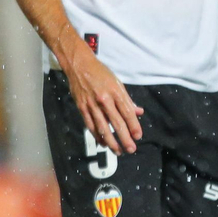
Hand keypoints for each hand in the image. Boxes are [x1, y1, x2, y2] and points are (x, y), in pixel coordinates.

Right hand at [61, 40, 142, 154]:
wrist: (79, 65)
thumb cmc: (100, 73)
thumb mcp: (117, 83)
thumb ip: (127, 100)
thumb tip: (138, 112)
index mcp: (115, 91)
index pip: (127, 112)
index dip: (134, 126)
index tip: (138, 136)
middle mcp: (104, 99)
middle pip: (116, 122)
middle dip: (125, 138)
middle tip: (131, 149)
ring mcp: (92, 104)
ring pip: (103, 127)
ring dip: (111, 141)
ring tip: (118, 151)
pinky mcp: (82, 107)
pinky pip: (90, 125)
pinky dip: (97, 135)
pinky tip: (103, 143)